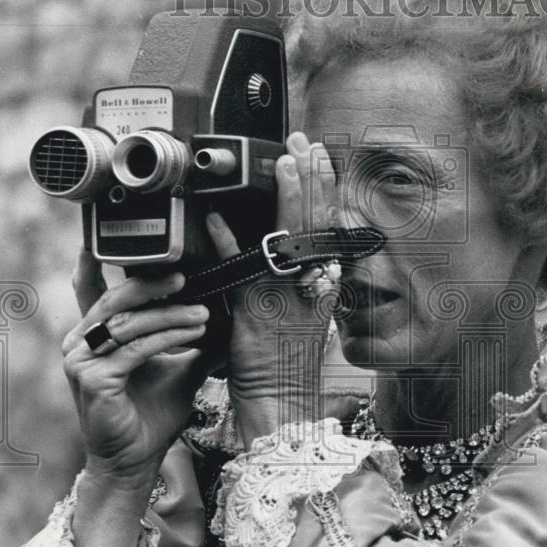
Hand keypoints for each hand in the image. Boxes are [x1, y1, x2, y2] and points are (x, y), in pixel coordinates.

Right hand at [63, 252, 210, 484]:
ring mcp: (81, 362)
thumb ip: (194, 339)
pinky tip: (195, 334)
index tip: (106, 239)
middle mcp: (79, 344)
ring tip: (205, 314)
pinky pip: (135, 349)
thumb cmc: (151, 414)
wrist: (136, 461)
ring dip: (170, 315)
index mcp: (92, 335)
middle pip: (115, 299)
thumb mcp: (179, 367)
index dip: (94, 263)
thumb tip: (229, 315)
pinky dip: (168, 338)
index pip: (91, 291)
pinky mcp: (92, 380)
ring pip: (128, 322)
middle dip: (152, 284)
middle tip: (186, 276)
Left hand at [205, 131, 337, 445]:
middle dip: (312, 179)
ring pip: (289, 237)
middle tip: (304, 144)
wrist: (281, 402)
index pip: (328, 224)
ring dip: (287, 198)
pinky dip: (228, 243)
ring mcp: (285, 295)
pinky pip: (242, 270)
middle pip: (316, 222)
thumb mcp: (305, 312)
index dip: (325, 188)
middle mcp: (309, 285)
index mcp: (321, 281)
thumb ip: (300, 276)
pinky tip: (218, 218)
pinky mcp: (256, 311)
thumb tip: (293, 243)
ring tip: (284, 164)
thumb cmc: (288, 361)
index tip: (321, 155)